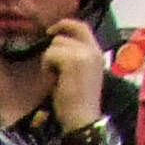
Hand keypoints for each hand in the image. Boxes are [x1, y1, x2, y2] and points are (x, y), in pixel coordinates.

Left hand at [43, 17, 109, 134]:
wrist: (83, 119)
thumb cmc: (77, 102)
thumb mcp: (79, 74)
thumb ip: (73, 57)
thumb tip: (55, 44)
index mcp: (97, 53)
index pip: (81, 26)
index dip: (64, 25)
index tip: (51, 31)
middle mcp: (93, 50)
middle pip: (65, 34)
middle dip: (52, 48)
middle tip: (49, 63)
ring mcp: (84, 54)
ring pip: (55, 44)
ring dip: (49, 60)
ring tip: (56, 78)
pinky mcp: (73, 60)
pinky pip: (50, 54)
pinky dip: (47, 67)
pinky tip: (53, 80)